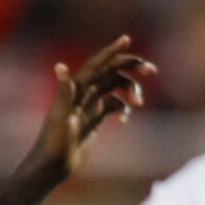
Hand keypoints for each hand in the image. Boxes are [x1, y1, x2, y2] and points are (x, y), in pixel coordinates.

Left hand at [21, 37, 154, 186]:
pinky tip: (125, 120)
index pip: (97, 65)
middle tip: (151, 70)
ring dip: (131, 91)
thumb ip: (64, 93)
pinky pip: (114, 106)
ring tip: (138, 103)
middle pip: (112, 72)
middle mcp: (84, 94)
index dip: (111, 51)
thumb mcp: (60, 117)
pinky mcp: (94, 119)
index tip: (126, 39)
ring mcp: (90, 106)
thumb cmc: (53, 143)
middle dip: (132, 67)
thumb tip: (60, 67)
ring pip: (116, 88)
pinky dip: (124, 108)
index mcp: (77, 89)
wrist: (52, 166)